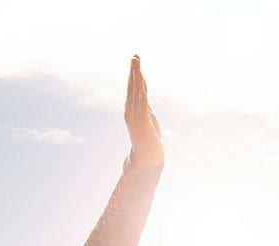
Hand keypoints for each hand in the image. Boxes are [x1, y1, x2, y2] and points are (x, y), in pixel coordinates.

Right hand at [123, 54, 164, 171]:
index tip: (136, 60)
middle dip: (134, 71)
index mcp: (132, 109)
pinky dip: (140, 90)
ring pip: (135, 92)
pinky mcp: (141, 120)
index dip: (134, 74)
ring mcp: (134, 115)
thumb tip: (144, 97)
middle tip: (135, 56)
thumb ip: (144, 106)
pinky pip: (141, 101)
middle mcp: (130, 110)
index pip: (133, 88)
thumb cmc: (148, 140)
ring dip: (136, 76)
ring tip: (136, 63)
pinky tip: (141, 80)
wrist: (146, 157)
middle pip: (132, 86)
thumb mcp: (147, 118)